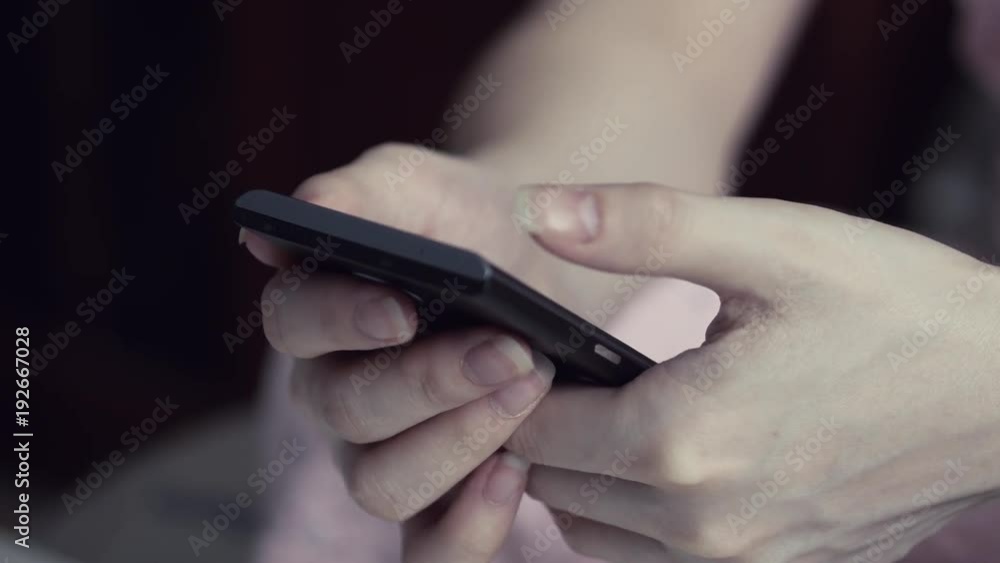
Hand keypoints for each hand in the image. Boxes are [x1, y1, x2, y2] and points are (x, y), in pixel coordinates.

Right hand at [244, 144, 586, 561]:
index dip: (340, 321)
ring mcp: (381, 452)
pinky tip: (513, 477)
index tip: (402, 310)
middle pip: (346, 410)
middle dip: (430, 383)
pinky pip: (429, 547)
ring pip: (382, 484)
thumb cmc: (466, 220)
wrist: (537, 264)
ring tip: (529, 390)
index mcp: (317, 310)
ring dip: (456, 445)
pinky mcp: (437, 498)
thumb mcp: (421, 187)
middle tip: (511, 350)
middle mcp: (336, 390)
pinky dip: (465, 530)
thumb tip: (302, 211)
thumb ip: (361, 193)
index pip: (294, 321)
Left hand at [500, 183, 999, 561]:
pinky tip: (662, 458)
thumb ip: (641, 226)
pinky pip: (654, 560)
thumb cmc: (894, 309)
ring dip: (579, 478)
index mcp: (682, 437)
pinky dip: (630, 518)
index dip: (514, 384)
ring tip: (607, 411)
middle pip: (554, 486)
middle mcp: (700, 522)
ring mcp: (739, 561)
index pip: (532, 429)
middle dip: (540, 428)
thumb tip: (532, 212)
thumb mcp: (769, 244)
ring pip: (594, 534)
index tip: (527, 347)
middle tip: (562, 371)